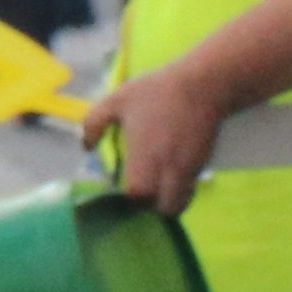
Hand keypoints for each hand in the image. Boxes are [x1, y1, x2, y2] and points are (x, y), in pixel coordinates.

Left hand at [75, 58, 230, 216]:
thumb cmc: (157, 91)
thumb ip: (94, 123)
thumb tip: (86, 147)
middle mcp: (169, 167)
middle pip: (164, 207)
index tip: (121, 192)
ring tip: (155, 189)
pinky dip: (180, 190)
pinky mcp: (204, 162)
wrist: (205, 83)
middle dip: (151, 207)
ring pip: (181, 201)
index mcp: (146, 155)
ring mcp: (190, 167)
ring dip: (167, 202)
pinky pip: (191, 188)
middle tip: (140, 195)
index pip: (139, 195)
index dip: (129, 199)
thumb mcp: (117, 99)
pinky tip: (169, 177)